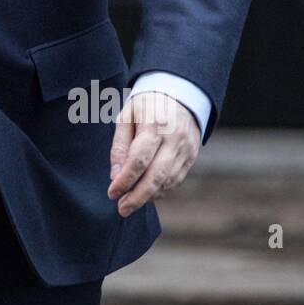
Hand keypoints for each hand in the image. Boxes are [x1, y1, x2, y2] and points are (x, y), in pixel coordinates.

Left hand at [108, 92, 199, 217]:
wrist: (181, 95)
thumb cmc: (146, 106)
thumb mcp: (127, 116)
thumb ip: (120, 145)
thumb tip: (115, 175)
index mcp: (154, 123)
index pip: (139, 158)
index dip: (125, 179)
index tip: (112, 193)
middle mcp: (174, 137)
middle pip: (156, 175)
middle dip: (138, 197)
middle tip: (122, 209)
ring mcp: (186, 148)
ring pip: (168, 181)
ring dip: (148, 196)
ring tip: (130, 203)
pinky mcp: (192, 156)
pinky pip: (176, 180)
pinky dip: (161, 191)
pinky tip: (147, 194)